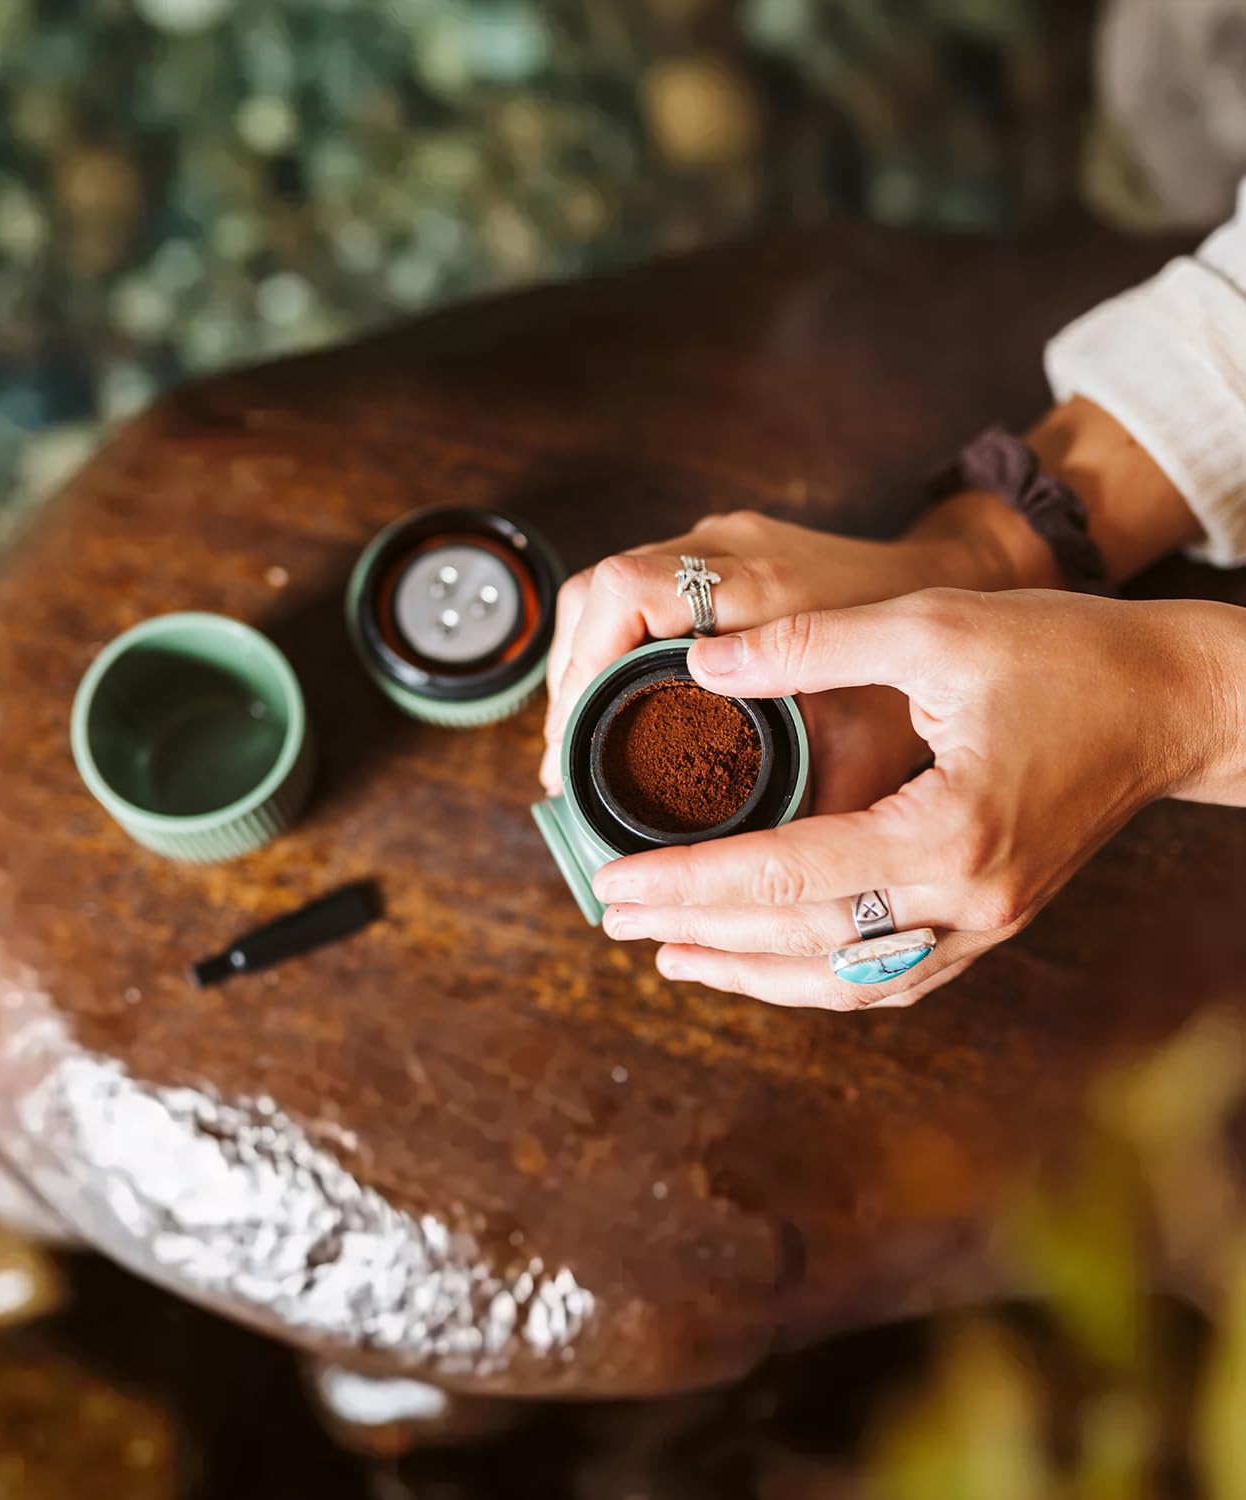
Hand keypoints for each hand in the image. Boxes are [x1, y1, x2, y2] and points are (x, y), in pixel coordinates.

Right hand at [540, 504, 1049, 795]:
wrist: (985, 590)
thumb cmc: (946, 669)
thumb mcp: (873, 742)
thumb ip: (809, 803)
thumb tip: (745, 884)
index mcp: (763, 587)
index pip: (624, 595)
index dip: (579, 673)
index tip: (567, 751)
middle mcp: (734, 551)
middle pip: (597, 595)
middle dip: (568, 681)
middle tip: (563, 765)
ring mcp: (729, 546)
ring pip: (609, 592)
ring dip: (584, 666)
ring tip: (579, 748)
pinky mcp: (732, 558)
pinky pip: (641, 594)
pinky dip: (615, 650)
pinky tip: (620, 710)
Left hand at [594, 589, 1237, 1009]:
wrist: (1173, 699)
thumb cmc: (1066, 654)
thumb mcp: (933, 627)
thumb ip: (810, 646)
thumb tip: (701, 664)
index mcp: (946, 832)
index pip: (784, 875)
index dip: (688, 880)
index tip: (614, 879)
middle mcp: (966, 900)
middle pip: (805, 942)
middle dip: (702, 933)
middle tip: (614, 918)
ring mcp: (986, 924)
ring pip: (847, 980)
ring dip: (754, 974)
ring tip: (674, 956)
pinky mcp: (994, 921)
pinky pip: (890, 973)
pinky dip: (820, 977)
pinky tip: (769, 963)